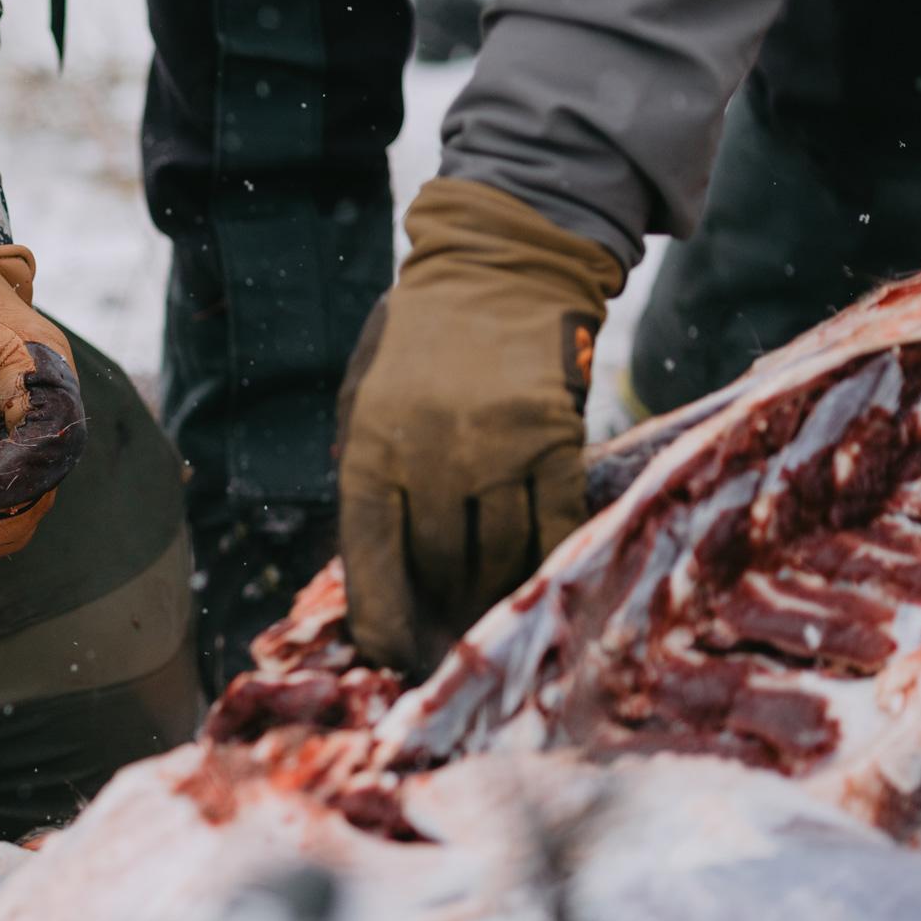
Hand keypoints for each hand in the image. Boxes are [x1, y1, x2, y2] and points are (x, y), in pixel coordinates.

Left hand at [336, 179, 623, 672]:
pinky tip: (538, 575)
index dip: (382, 622)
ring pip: (498, 553)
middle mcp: (430, 453)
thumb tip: (373, 566)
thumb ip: (367, 471)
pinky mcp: (556, 437)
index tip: (392, 657)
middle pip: (439, 566)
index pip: (368, 559)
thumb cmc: (421, 337)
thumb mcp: (364, 395)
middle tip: (450, 633)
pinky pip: (552, 524)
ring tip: (491, 605)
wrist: (499, 263)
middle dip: (443, 609)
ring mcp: (497, 447)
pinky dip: (545, 557)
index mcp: (370, 445)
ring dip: (494, 588)